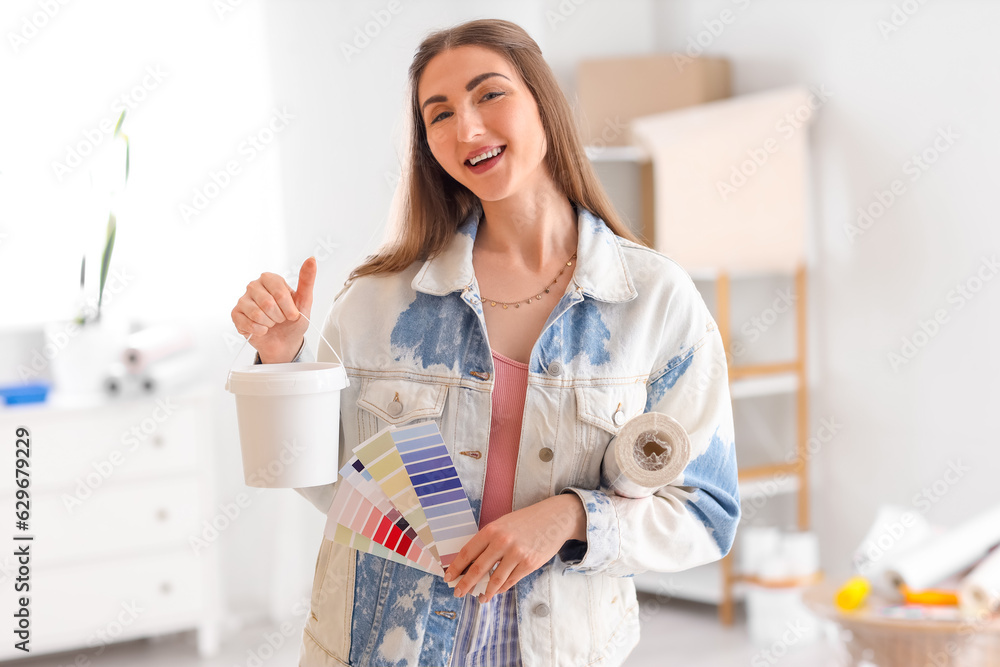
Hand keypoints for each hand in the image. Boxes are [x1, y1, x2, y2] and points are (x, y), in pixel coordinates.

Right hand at [231, 257, 315, 362]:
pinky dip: (260, 331)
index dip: (289, 308)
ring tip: (272, 323)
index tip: (293, 315)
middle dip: (279, 317)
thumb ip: (307, 280)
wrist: (284, 342)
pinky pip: (248, 324)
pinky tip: (263, 329)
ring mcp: (243, 299)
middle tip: (281, 319)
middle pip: (267, 303)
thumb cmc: (293, 320)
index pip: (279, 292)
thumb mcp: (305, 301)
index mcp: (270, 278)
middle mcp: (254, 286)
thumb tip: (311, 259)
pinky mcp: (236, 314)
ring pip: (257, 314)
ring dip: (269, 324)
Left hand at [444, 493, 585, 603]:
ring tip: (480, 598)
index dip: (456, 567)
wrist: (554, 518)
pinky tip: (496, 591)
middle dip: (466, 584)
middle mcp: (502, 542)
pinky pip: (511, 581)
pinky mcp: (529, 564)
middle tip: (458, 593)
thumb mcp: (503, 524)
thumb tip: (471, 563)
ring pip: (495, 580)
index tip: (448, 577)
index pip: (468, 552)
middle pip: (478, 569)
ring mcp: (517, 554)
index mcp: (492, 530)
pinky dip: (502, 588)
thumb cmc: (525, 521)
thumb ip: (489, 541)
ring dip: (485, 592)